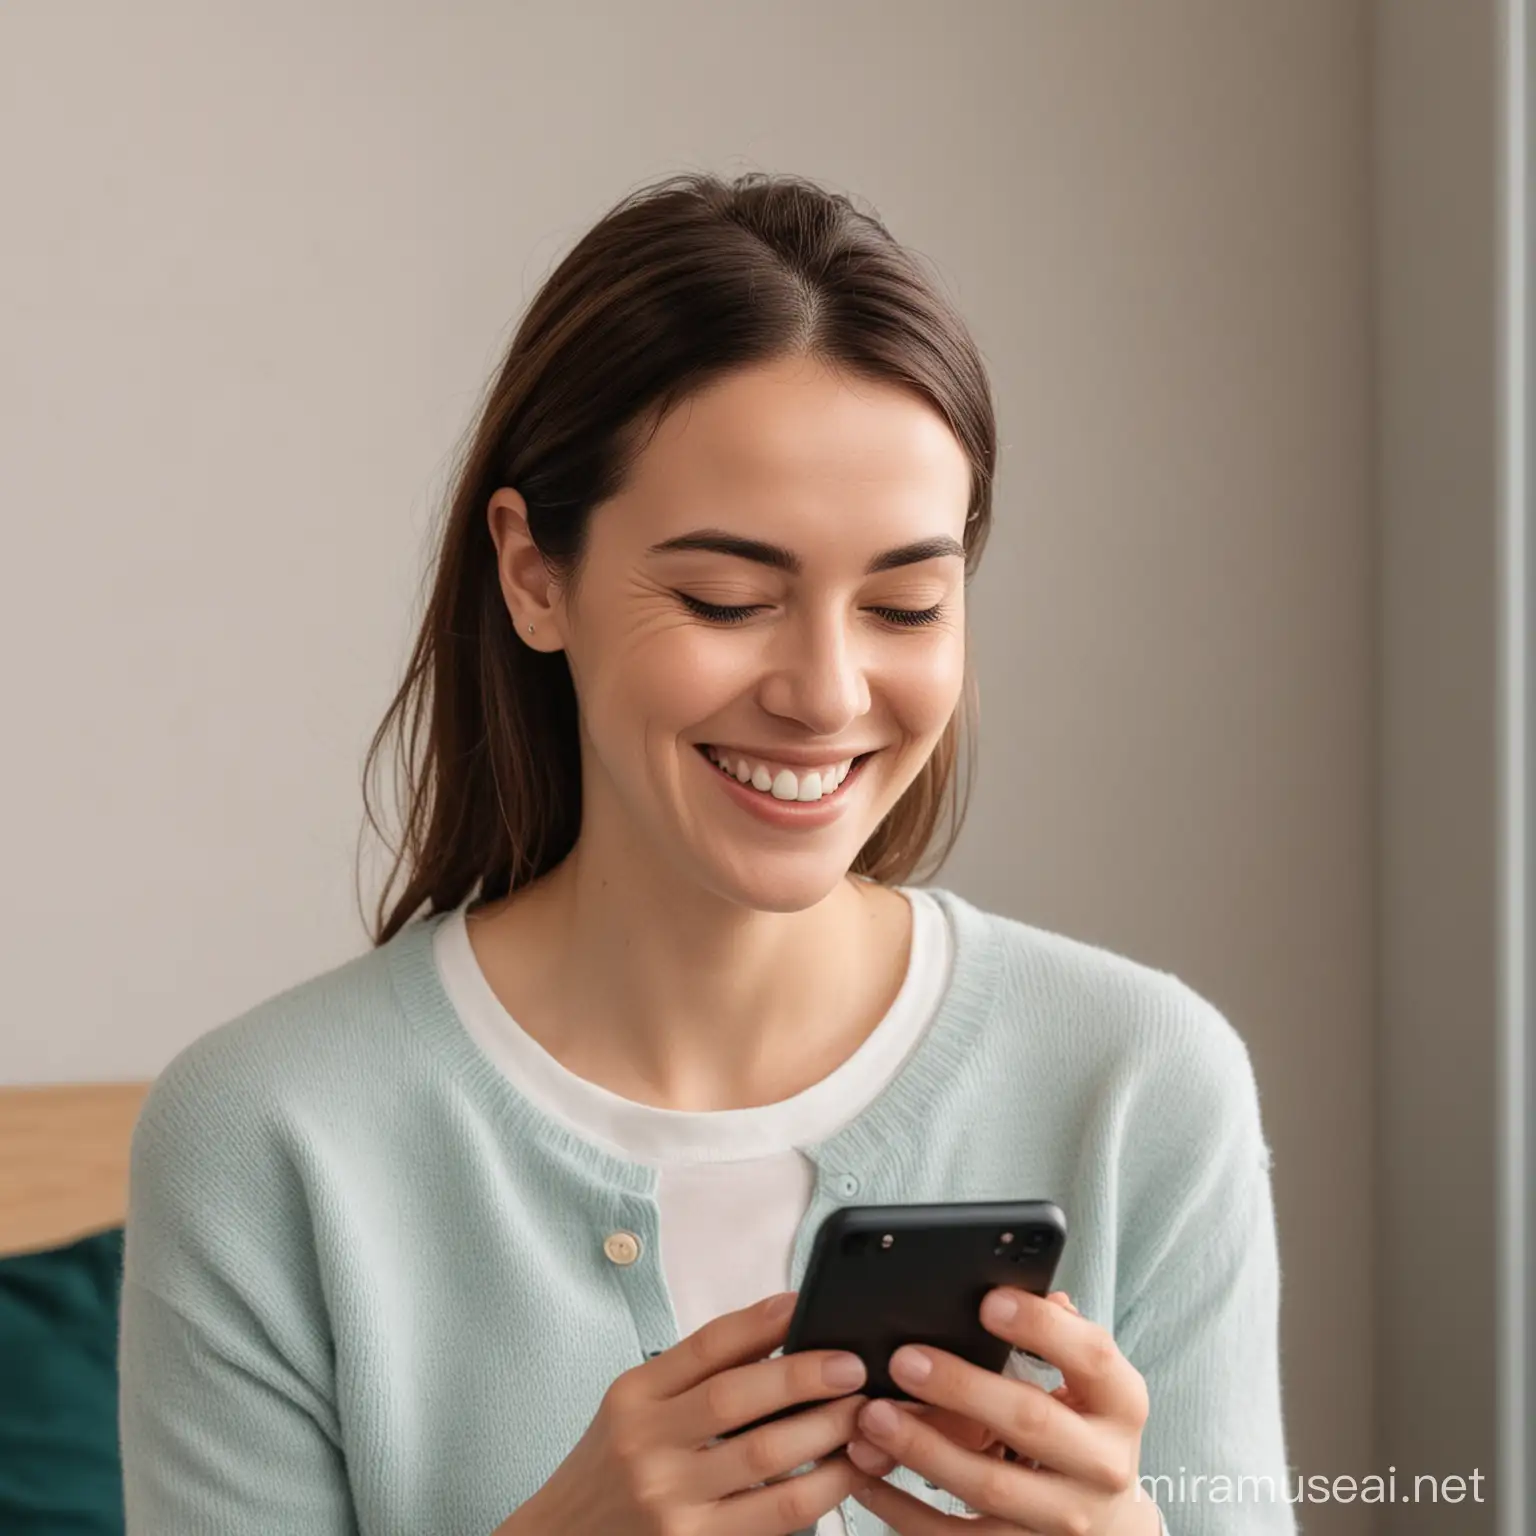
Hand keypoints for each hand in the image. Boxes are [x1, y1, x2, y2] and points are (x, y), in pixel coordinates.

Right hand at [498, 1290, 875, 1535]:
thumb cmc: (614, 1466)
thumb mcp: (637, 1406)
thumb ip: (699, 1373)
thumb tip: (782, 1325)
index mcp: (634, 1396)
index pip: (705, 1345)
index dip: (761, 1321)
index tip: (806, 1304)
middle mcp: (646, 1446)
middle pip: (738, 1399)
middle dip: (805, 1376)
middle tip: (854, 1366)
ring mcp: (670, 1504)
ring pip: (767, 1461)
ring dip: (827, 1435)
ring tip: (863, 1416)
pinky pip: (774, 1518)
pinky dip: (819, 1492)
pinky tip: (845, 1473)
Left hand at [844, 1289, 1160, 1533]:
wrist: (1109, 1525)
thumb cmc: (1082, 1427)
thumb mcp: (1087, 1380)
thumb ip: (1054, 1332)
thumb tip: (1013, 1283)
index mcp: (1121, 1404)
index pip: (1092, 1355)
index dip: (1042, 1327)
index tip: (988, 1301)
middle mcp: (1102, 1464)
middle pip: (1030, 1422)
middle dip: (962, 1388)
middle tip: (905, 1359)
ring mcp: (1064, 1517)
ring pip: (988, 1485)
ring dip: (922, 1448)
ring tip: (873, 1416)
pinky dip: (902, 1508)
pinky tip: (865, 1475)